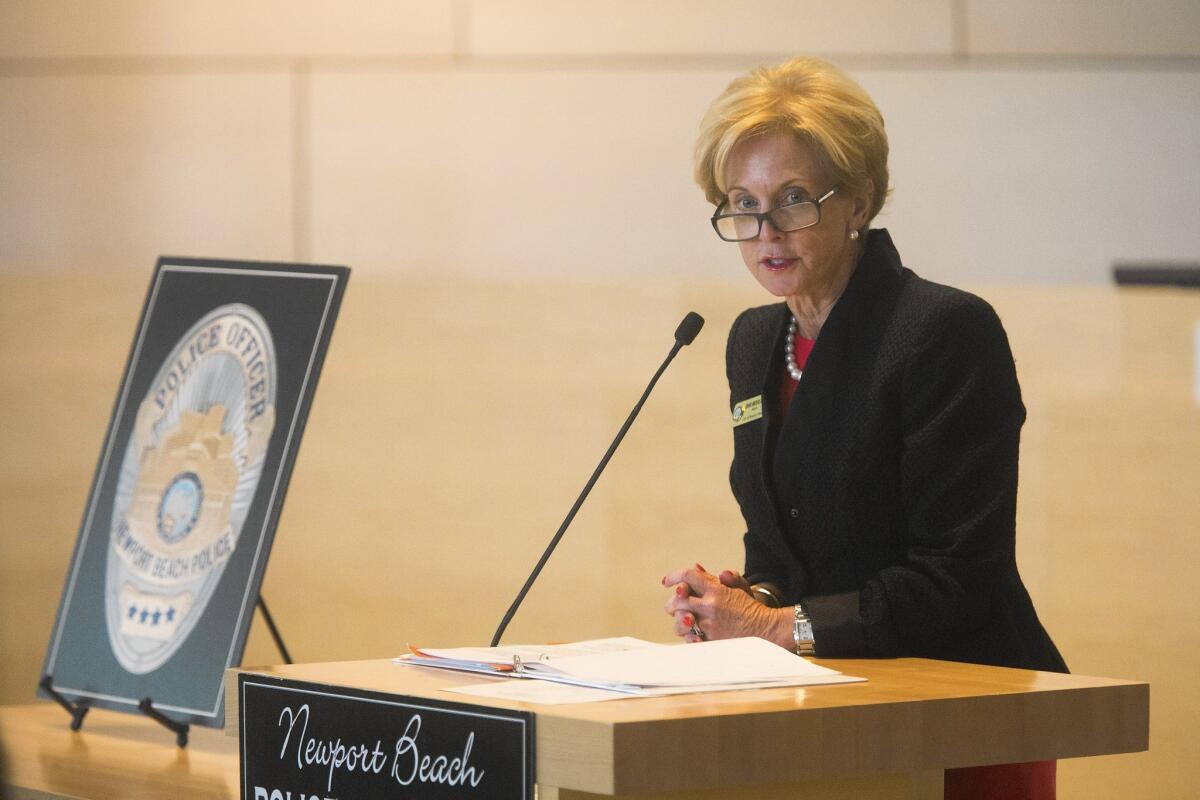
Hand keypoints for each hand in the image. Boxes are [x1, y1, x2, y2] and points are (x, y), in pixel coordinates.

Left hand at [661, 563, 789, 644]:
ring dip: (679, 621)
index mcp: (716, 589)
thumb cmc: (751, 608)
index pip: (687, 576)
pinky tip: (691, 634)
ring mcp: (709, 624)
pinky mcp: (711, 641)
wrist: (765, 630)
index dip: (673, 576)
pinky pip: (689, 639)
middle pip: (677, 600)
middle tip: (675, 605)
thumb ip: (718, 576)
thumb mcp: (738, 587)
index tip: (666, 581)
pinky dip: (688, 636)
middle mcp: (710, 605)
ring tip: (685, 620)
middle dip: (673, 602)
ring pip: (679, 622)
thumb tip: (697, 567)